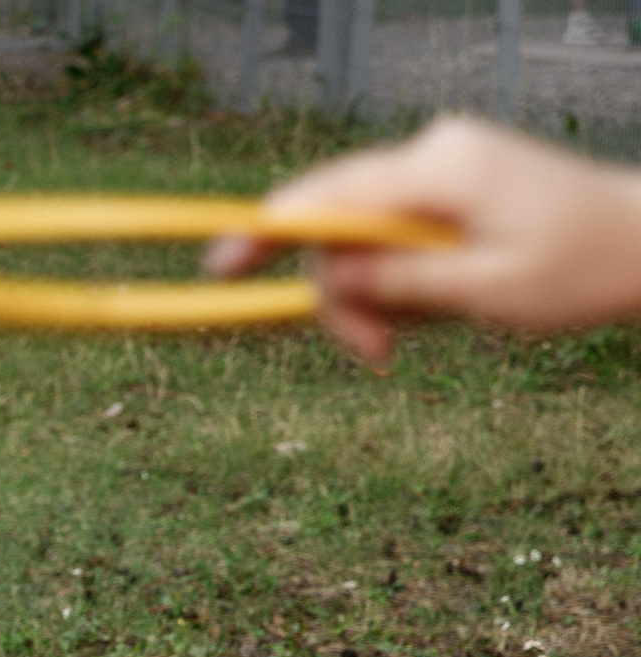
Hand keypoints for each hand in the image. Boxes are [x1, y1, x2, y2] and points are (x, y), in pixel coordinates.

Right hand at [205, 115, 640, 366]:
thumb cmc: (583, 268)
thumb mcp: (485, 291)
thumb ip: (400, 282)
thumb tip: (328, 280)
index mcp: (443, 170)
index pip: (331, 196)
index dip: (268, 231)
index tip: (221, 266)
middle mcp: (435, 152)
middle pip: (339, 222)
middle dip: (343, 293)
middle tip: (374, 355)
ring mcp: (444, 164)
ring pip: (363, 235)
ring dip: (373, 293)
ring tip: (410, 339)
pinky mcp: (452, 183)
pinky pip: (393, 232)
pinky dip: (398, 276)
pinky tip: (433, 304)